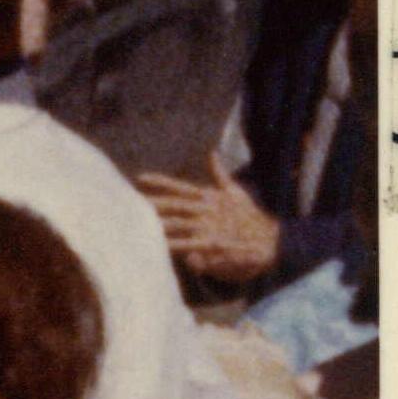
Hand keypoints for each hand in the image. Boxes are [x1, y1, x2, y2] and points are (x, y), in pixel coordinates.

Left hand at [136, 162, 284, 293]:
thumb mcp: (237, 191)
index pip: (181, 187)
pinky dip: (171, 244)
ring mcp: (208, 226)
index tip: (140, 178)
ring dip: (156, 223)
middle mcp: (207, 210)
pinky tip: (155, 244)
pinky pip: (187, 244)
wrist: (271, 240)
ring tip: (134, 222)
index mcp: (210, 197)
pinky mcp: (211, 243)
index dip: (161, 182)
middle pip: (173, 205)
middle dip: (150, 203)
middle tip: (126, 201)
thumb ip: (221, 174)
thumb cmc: (251, 216)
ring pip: (176, 223)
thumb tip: (212, 154)